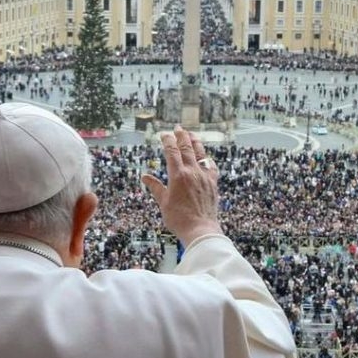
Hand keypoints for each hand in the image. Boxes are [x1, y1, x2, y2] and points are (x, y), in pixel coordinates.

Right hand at [142, 126, 221, 246]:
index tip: (164, 134)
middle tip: (178, 128)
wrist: (200, 228)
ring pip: (201, 153)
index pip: (172, 151)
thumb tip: (144, 176)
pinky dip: (207, 159)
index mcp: (178, 175)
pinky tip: (206, 157)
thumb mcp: (163, 202)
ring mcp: (204, 176)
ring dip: (195, 142)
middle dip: (181, 136)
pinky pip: (211, 166)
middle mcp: (192, 172)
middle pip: (187, 148)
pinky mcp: (212, 183)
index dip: (167, 140)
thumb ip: (155, 187)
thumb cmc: (178, 218)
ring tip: (191, 134)